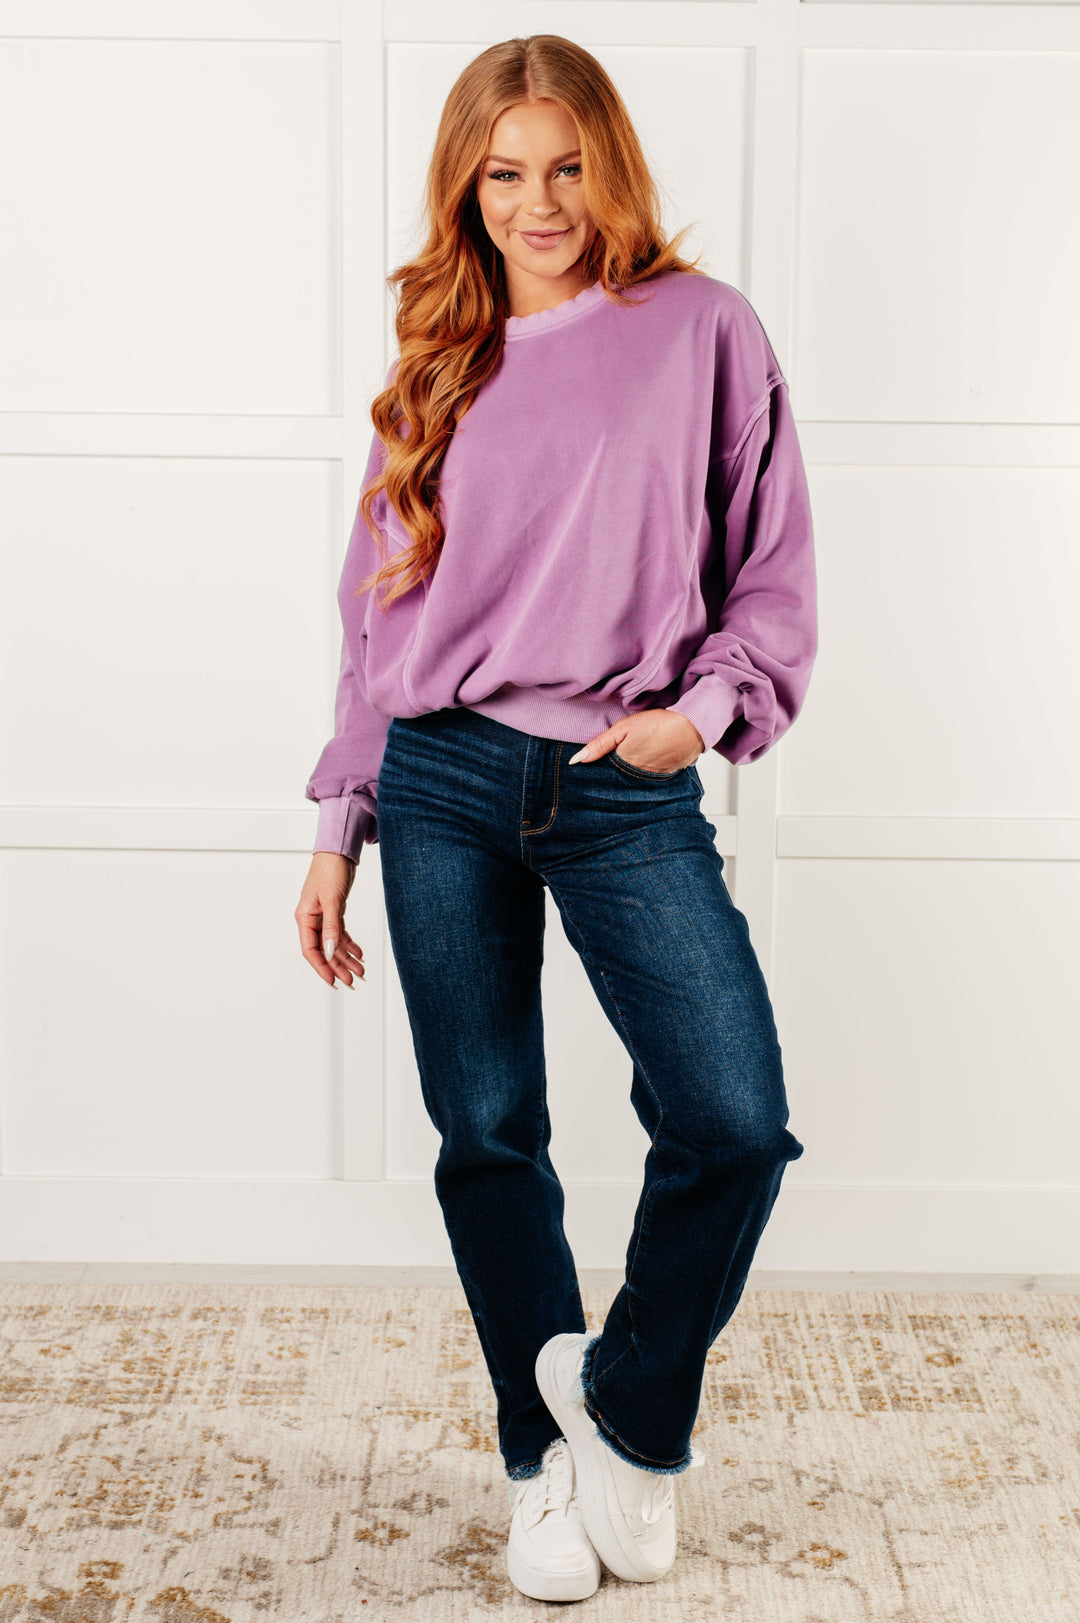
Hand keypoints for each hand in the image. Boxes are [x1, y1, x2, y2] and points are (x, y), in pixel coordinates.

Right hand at [295, 852, 364, 987]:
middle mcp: (312, 919)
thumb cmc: (329, 870)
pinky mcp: (334, 911)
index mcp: (305, 917)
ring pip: (334, 944)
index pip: (311, 950)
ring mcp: (323, 916)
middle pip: (324, 950)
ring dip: (346, 958)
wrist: (339, 852)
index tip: (333, 981)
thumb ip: (331, 927)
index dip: (321, 967)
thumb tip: (328, 951)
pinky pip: (341, 934)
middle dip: (338, 967)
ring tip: (359, 971)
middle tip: (351, 981)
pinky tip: (358, 954)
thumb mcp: (332, 901)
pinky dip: (350, 945)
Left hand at [566, 709, 704, 771]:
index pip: (604, 776)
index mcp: (623, 766)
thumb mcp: (623, 728)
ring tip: (635, 759)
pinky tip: (648, 762)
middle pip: (618, 781)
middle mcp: (636, 778)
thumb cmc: (659, 724)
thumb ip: (599, 744)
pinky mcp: (665, 778)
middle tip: (615, 762)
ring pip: (634, 782)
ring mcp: (652, 780)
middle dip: (613, 775)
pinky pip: (650, 781)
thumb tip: (576, 761)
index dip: (598, 771)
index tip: (591, 770)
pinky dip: (646, 774)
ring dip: (630, 775)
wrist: (693, 727)